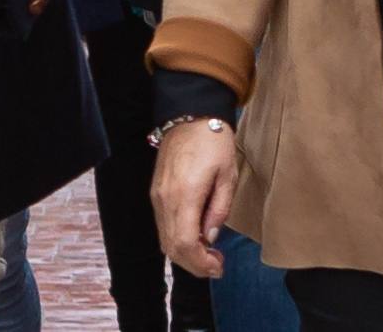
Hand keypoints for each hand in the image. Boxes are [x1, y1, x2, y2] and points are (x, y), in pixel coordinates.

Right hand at [151, 118, 238, 280]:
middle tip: (216, 264)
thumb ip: (219, 209)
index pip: (185, 244)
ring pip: (164, 239)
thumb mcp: (227, 175)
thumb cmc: (213, 142)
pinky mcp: (155, 192)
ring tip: (208, 252)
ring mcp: (156, 196)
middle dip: (194, 264)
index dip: (200, 263)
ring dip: (185, 253)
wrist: (189, 114)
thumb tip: (211, 237)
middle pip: (172, 247)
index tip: (218, 266)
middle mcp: (164, 199)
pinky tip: (195, 236)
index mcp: (184, 195)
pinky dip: (177, 239)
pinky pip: (162, 225)